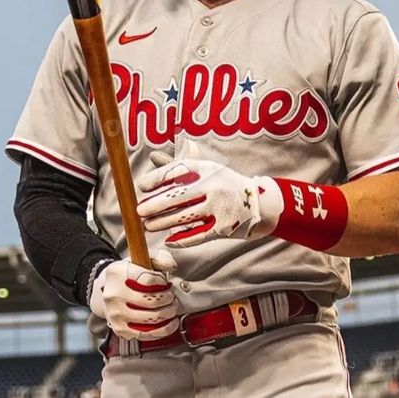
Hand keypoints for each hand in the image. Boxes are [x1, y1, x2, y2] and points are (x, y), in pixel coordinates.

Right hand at [89, 250, 179, 340]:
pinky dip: (164, 329)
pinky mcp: (120, 330)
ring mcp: (116, 314)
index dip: (162, 281)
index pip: (147, 280)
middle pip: (150, 301)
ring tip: (172, 307)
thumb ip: (160, 259)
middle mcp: (113, 295)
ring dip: (168, 313)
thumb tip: (172, 266)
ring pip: (151, 319)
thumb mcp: (142, 258)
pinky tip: (171, 322)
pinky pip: (147, 334)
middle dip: (168, 299)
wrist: (108, 289)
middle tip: (171, 296)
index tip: (165, 281)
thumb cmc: (129, 274)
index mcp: (117, 274)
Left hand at [136, 153, 282, 247]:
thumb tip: (153, 157)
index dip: (156, 179)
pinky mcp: (223, 227)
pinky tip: (169, 240)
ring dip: (163, 223)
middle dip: (155, 205)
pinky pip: (198, 235)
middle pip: (177, 196)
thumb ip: (179, 164)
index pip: (176, 171)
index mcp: (205, 168)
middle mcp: (212, 185)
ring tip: (148, 226)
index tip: (142, 187)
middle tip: (139, 211)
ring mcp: (218, 207)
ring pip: (184, 217)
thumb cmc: (224, 182)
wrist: (259, 202)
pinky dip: (182, 239)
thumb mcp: (205, 168)